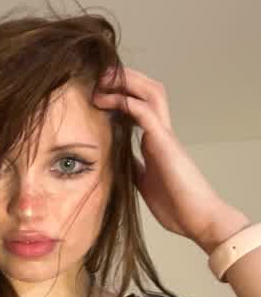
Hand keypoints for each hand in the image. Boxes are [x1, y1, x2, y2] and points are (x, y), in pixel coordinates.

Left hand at [93, 67, 242, 250]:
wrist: (197, 220)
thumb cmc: (176, 205)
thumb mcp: (143, 183)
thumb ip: (133, 167)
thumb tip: (116, 159)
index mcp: (156, 142)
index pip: (140, 106)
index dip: (122, 94)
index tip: (98, 93)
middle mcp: (162, 133)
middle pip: (148, 90)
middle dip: (124, 79)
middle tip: (99, 77)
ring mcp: (165, 136)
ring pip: (151, 93)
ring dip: (126, 82)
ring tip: (103, 81)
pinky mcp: (165, 143)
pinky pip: (146, 113)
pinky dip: (128, 102)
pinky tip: (110, 100)